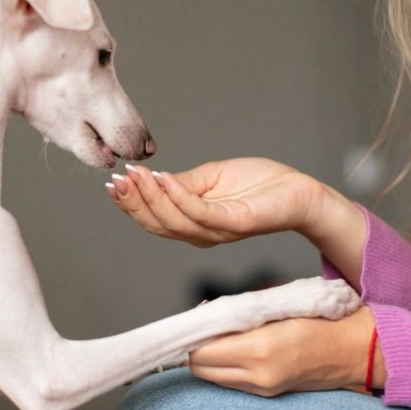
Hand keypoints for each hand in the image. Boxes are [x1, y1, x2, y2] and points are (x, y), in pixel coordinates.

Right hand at [106, 158, 336, 247]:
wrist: (298, 191)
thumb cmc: (258, 184)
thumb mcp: (210, 178)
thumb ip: (182, 183)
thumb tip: (152, 179)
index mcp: (194, 224)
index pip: (154, 219)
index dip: (131, 203)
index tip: (113, 181)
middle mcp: (202, 234)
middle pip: (158, 225)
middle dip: (133, 203)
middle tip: (117, 180)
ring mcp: (218, 231)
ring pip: (175, 222)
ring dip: (151, 198)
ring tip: (136, 175)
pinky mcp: (235, 223)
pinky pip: (200, 213)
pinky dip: (178, 197)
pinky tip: (163, 178)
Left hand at [187, 306, 385, 396]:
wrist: (353, 348)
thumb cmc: (320, 318)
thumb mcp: (277, 306)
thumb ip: (240, 311)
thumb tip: (207, 312)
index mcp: (258, 348)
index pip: (201, 351)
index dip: (192, 336)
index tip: (196, 321)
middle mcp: (258, 374)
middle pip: (200, 368)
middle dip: (196, 348)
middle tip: (205, 328)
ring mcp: (263, 388)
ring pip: (213, 378)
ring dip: (209, 359)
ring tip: (221, 337)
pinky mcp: (268, 393)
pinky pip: (231, 382)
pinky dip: (225, 367)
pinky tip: (236, 349)